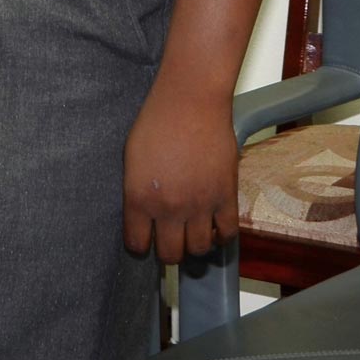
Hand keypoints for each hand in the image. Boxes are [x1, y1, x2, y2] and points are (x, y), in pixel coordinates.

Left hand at [123, 75, 239, 262]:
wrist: (190, 104)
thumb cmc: (154, 124)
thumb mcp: (130, 160)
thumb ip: (136, 191)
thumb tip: (143, 214)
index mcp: (139, 199)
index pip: (137, 243)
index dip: (139, 244)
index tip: (142, 240)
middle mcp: (169, 209)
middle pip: (171, 254)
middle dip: (168, 252)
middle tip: (169, 241)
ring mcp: (200, 206)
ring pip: (200, 249)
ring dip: (195, 246)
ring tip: (191, 234)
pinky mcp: (226, 197)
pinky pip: (228, 233)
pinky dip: (222, 236)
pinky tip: (215, 227)